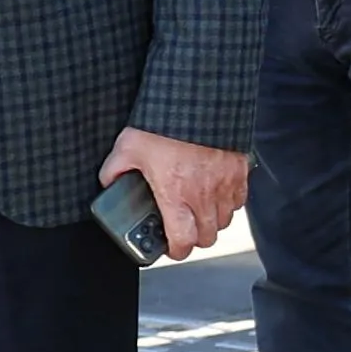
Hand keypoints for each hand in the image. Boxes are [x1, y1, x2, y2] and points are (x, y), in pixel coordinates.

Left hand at [102, 128, 247, 258]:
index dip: (176, 251)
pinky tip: (215, 193)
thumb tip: (110, 182)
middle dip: (194, 238)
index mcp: (175, 195)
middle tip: (182, 230)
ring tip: (197, 211)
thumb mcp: (127, 147)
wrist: (199, 100)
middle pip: (208, 237)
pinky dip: (229, 202)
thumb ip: (115, 170)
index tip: (169, 248)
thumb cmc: (164, 124)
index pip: (183, 241)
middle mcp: (204, 195)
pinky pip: (239, 199)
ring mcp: (226, 184)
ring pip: (225, 220)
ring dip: (212, 221)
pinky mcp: (240, 171)